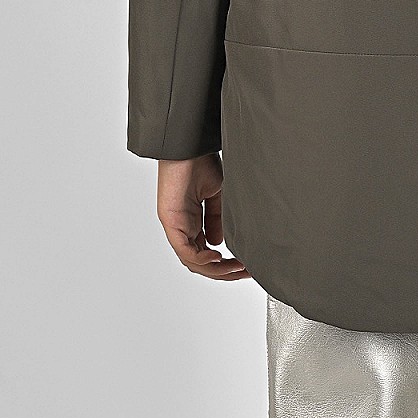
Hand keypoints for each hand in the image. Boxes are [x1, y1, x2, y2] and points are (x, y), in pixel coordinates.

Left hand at [156, 154, 248, 281]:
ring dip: (216, 269)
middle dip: (223, 271)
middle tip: (244, 272)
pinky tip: (218, 258)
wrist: (189, 145)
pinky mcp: (171, 220)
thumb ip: (217, 220)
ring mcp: (175, 225)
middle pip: (200, 262)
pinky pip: (185, 249)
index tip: (246, 266)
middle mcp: (182, 226)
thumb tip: (218, 243)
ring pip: (193, 261)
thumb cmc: (201, 162)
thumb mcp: (217, 196)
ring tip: (236, 268)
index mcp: (192, 221)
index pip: (206, 252)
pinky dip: (202, 259)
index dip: (226, 264)